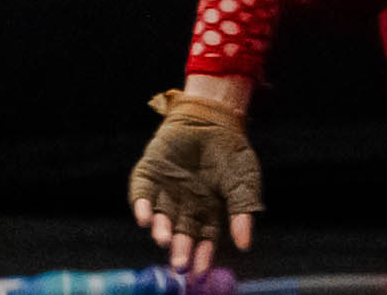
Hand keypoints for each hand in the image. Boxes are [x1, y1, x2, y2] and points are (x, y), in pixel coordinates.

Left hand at [131, 83, 262, 262]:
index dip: (201, 255)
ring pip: (159, 217)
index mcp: (207, 210)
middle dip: (179, 249)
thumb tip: (245, 244)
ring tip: (163, 239)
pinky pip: (142, 194)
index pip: (203, 239)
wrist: (213, 114)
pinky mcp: (149, 174)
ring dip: (160, 229)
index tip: (199, 271)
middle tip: (178, 265)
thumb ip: (243, 209)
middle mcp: (183, 206)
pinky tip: (144, 218)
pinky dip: (141, 206)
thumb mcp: (244, 179)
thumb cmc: (231, 150)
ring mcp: (165, 191)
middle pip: (180, 233)